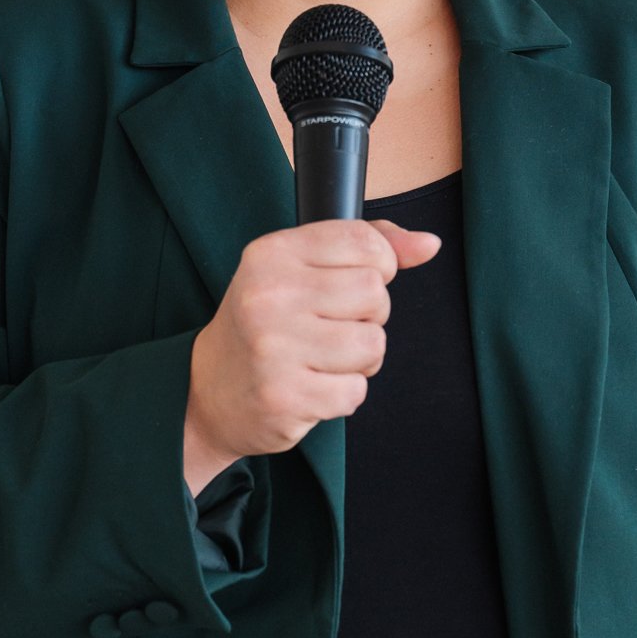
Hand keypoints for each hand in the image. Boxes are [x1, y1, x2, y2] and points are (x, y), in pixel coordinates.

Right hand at [184, 217, 440, 481]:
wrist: (207, 390)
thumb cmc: (266, 323)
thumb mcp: (300, 269)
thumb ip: (366, 248)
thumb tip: (429, 244)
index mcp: (273, 253)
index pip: (365, 242)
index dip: (379, 266)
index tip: (353, 284)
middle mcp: (269, 294)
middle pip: (375, 295)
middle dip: (369, 317)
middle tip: (331, 328)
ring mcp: (274, 347)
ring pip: (373, 345)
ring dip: (360, 360)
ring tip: (324, 360)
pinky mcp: (284, 395)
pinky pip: (355, 391)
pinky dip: (343, 394)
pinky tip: (312, 386)